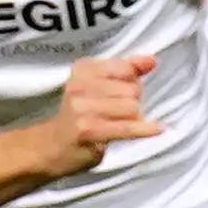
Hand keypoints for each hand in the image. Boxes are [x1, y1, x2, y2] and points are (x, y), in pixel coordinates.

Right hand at [47, 52, 161, 172]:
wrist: (51, 147)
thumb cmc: (79, 116)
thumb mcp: (98, 86)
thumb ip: (126, 70)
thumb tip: (151, 60)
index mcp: (82, 69)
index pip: (125, 67)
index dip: (132, 81)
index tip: (123, 92)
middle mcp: (80, 85)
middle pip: (132, 88)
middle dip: (133, 101)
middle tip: (117, 113)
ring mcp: (83, 108)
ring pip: (132, 108)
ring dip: (133, 119)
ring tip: (118, 124)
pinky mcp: (89, 130)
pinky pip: (128, 127)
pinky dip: (145, 130)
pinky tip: (157, 129)